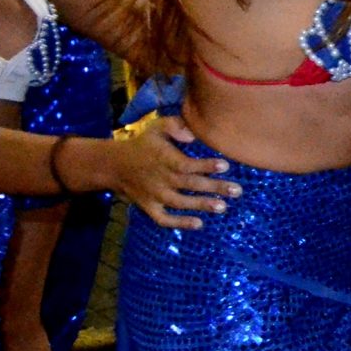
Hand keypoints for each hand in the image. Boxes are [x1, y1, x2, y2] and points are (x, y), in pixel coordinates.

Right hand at [102, 115, 242, 229]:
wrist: (113, 166)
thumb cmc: (142, 144)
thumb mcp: (156, 128)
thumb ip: (175, 126)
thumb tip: (193, 135)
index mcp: (164, 159)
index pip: (187, 164)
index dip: (206, 166)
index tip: (226, 166)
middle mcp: (161, 179)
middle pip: (190, 184)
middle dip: (214, 188)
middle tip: (237, 191)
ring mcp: (154, 195)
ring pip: (180, 203)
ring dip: (201, 205)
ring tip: (222, 207)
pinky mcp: (149, 207)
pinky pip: (164, 219)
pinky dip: (179, 224)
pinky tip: (199, 224)